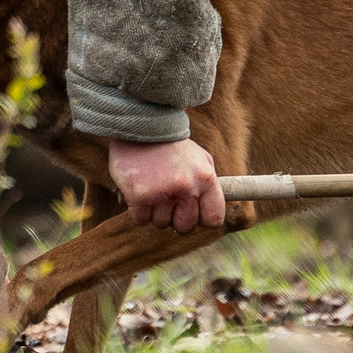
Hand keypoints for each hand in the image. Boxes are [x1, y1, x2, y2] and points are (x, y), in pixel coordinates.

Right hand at [107, 137, 225, 232]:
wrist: (141, 126)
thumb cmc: (172, 147)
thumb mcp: (200, 159)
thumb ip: (209, 186)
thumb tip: (211, 215)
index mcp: (205, 178)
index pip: (214, 219)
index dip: (202, 219)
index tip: (193, 212)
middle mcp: (186, 187)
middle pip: (185, 227)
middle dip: (176, 218)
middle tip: (168, 200)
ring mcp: (162, 192)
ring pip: (161, 223)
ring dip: (155, 211)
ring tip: (152, 188)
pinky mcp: (139, 196)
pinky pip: (141, 220)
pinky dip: (138, 210)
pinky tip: (138, 191)